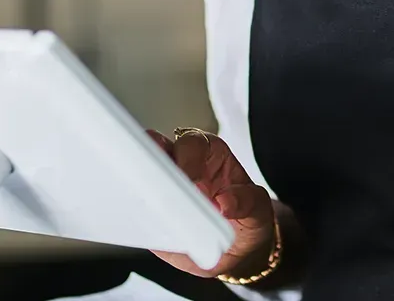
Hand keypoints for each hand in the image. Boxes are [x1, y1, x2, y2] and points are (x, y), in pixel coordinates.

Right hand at [147, 128, 275, 278]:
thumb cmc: (247, 220)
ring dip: (138, 180)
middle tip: (162, 189)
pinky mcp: (153, 210)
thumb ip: (246, 202)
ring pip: (143, 170)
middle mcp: (183, 164)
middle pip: (159, 148)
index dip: (190, 161)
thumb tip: (225, 203)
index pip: (194, 144)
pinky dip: (134, 208)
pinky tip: (137, 218)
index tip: (192, 185)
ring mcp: (165, 186)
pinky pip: (138, 204)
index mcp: (210, 154)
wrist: (237, 250)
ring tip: (142, 199)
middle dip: (156, 162)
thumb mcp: (258, 210)